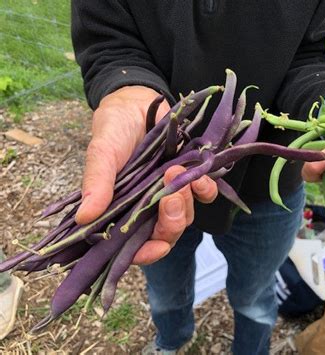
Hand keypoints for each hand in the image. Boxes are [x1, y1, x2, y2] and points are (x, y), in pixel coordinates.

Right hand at [75, 86, 217, 263]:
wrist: (137, 101)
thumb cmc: (114, 129)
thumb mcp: (102, 153)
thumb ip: (97, 183)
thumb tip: (85, 218)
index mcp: (122, 209)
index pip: (134, 245)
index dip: (146, 253)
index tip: (157, 247)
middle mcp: (147, 207)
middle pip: (165, 233)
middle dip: (171, 223)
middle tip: (170, 197)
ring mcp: (169, 193)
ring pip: (185, 215)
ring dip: (186, 201)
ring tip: (175, 172)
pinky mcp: (189, 178)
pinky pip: (204, 194)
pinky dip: (205, 189)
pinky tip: (199, 176)